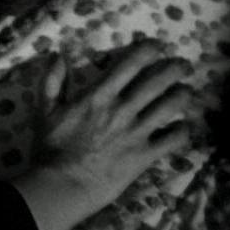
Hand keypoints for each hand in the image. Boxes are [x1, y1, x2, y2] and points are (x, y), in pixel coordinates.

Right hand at [12, 39, 194, 229]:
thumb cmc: (51, 146)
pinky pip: (174, 139)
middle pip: (158, 82)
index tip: (156, 45)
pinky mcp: (145, 155)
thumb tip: (57, 56)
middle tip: (183, 64)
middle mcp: (123, 110)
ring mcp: (137, 133)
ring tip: (185, 91)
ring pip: (171, 107)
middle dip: (175, 69)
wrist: (63, 184)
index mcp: (99, 96)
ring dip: (182, 95)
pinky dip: (182, 130)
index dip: (148, 50)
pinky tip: (181, 126)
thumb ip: (51, 81)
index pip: (130, 65)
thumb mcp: (44, 109)